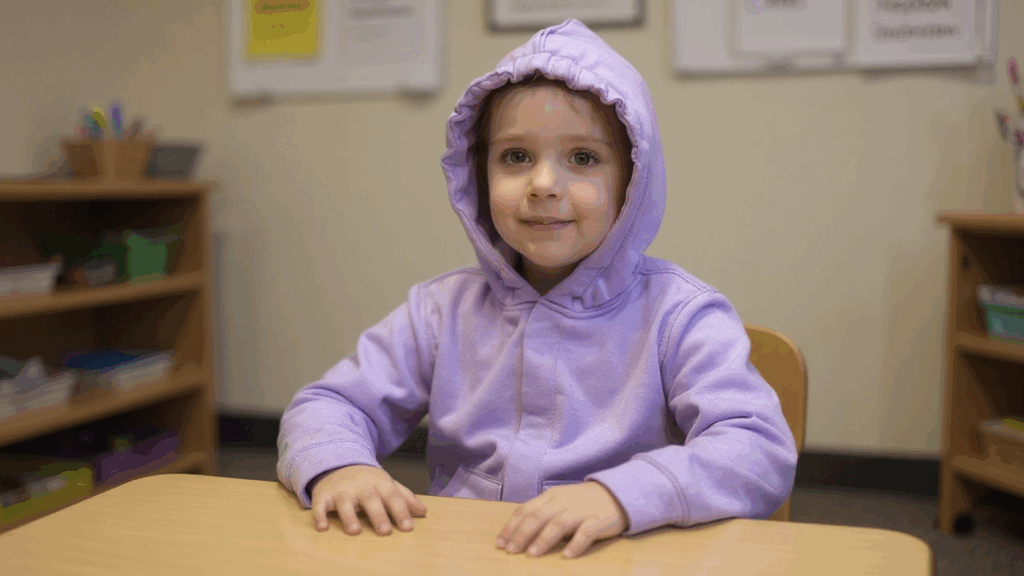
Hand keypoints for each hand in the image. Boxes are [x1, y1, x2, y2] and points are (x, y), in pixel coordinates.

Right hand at [309, 465, 426, 535]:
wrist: (337, 463)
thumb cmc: (367, 480)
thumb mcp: (387, 483)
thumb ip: (405, 497)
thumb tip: (424, 512)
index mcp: (379, 482)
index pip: (392, 496)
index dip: (401, 511)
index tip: (408, 527)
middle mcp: (360, 485)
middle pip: (370, 499)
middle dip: (378, 515)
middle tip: (385, 531)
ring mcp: (341, 490)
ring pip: (345, 503)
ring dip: (349, 517)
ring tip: (355, 531)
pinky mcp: (323, 495)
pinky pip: (319, 505)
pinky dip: (319, 515)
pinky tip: (322, 527)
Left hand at [495, 480, 627, 558]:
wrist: (615, 493)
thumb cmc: (582, 501)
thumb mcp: (559, 500)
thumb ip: (542, 512)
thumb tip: (520, 531)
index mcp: (551, 496)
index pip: (526, 509)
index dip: (511, 526)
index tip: (500, 542)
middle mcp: (563, 501)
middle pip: (538, 517)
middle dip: (522, 534)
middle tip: (511, 550)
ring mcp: (581, 510)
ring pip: (558, 523)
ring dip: (543, 539)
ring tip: (532, 554)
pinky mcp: (598, 520)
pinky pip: (586, 532)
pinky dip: (575, 544)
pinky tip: (566, 555)